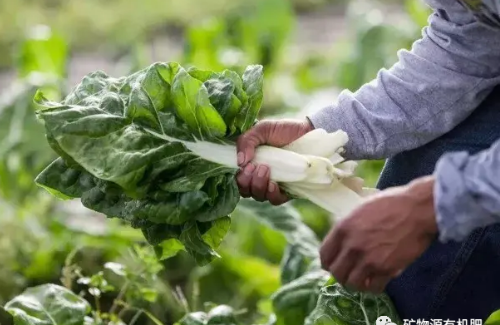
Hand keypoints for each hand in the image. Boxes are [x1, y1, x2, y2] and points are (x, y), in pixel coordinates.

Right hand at [236, 118, 312, 204]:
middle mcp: (260, 177)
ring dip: (258, 186)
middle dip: (246, 182)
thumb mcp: (262, 129)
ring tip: (266, 170)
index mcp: (251, 164)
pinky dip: (271, 194)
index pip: (238, 180)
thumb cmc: (284, 130)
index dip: (239, 178)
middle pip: (246, 191)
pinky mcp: (288, 190)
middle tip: (255, 167)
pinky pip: (276, 200)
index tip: (247, 166)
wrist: (309, 131)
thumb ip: (246, 141)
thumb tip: (240, 162)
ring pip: (259, 196)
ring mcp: (274, 184)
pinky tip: (273, 184)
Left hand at [319, 176, 437, 293]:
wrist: (418, 209)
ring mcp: (368, 259)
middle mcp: (351, 246)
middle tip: (349, 273)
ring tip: (362, 280)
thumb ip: (348, 226)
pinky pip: (373, 288)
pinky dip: (373, 288)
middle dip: (341, 275)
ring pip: (351, 283)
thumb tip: (341, 238)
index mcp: (342, 228)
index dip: (328, 262)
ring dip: (356, 283)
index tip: (334, 265)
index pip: (324, 254)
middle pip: (336, 272)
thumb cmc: (391, 203)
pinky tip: (376, 282)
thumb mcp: (361, 208)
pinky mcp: (385, 269)